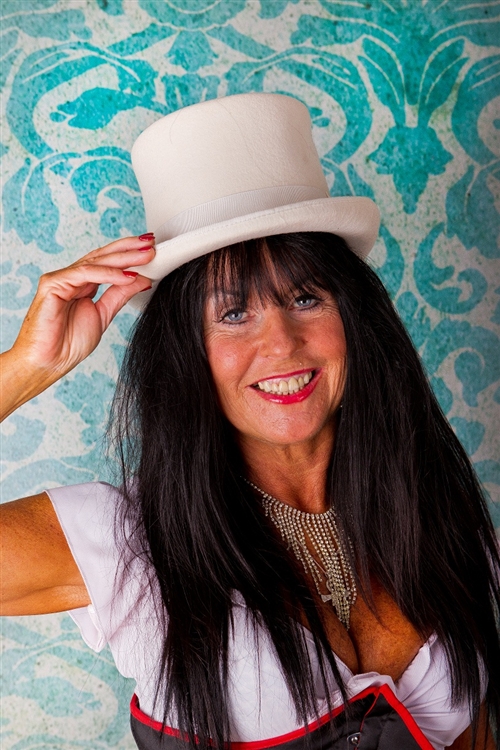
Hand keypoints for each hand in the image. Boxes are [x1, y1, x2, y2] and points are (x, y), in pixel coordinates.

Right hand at [1, 235, 153, 416]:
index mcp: (83, 284)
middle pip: (103, 257)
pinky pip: (84, 274)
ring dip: (123, 258)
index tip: (152, 250)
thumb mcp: (104, 315)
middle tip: (152, 245)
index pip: (108, 262)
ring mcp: (61, 279)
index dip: (129, 254)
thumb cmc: (68, 344)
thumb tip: (142, 278)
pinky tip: (126, 275)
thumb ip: (120, 295)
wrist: (48, 363)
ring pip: (96, 262)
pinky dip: (108, 274)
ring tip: (146, 256)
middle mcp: (72, 278)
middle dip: (129, 249)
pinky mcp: (52, 284)